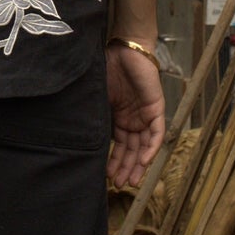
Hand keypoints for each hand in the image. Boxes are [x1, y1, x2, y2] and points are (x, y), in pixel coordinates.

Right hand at [106, 42, 165, 189]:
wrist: (123, 48)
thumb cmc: (107, 68)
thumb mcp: (97, 99)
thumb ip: (94, 118)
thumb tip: (77, 138)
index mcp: (119, 118)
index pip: (118, 146)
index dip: (114, 162)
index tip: (106, 177)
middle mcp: (133, 120)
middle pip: (132, 150)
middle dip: (126, 169)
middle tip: (119, 186)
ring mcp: (145, 115)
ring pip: (144, 146)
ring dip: (138, 164)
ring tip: (131, 180)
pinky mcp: (156, 109)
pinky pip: (157, 133)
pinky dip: (151, 148)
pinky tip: (143, 161)